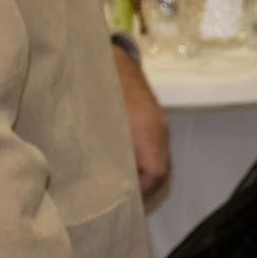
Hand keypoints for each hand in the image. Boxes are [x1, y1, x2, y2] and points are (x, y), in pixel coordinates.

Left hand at [111, 44, 168, 198]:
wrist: (109, 55)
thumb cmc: (100, 90)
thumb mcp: (95, 126)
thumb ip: (102, 153)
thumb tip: (99, 181)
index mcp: (147, 133)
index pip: (155, 174)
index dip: (140, 193)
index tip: (120, 202)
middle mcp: (159, 130)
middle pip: (161, 170)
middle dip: (144, 187)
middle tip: (119, 198)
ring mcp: (158, 122)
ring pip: (158, 157)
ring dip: (143, 173)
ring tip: (119, 181)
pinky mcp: (153, 116)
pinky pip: (154, 145)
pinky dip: (143, 158)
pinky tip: (122, 159)